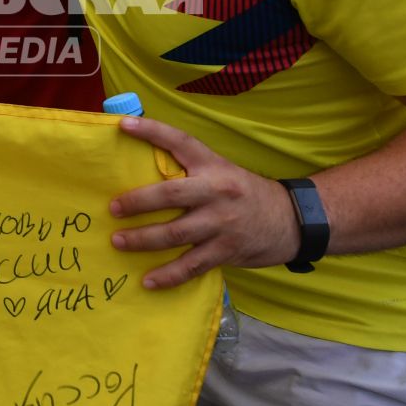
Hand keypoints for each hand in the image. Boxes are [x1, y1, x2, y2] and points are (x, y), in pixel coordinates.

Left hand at [106, 117, 300, 289]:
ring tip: (118, 241)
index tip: (123, 125)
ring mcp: (221, 223)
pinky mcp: (226, 251)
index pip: (180, 142)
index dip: (152, 131)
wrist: (292, 220)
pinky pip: (191, 265)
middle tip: (113, 208)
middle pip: (170, 194)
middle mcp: (217, 191)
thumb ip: (191, 170)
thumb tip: (146, 168)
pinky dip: (168, 275)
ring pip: (175, 233)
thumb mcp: (223, 171)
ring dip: (143, 239)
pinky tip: (148, 281)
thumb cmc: (246, 193)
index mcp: (214, 166)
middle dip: (137, 201)